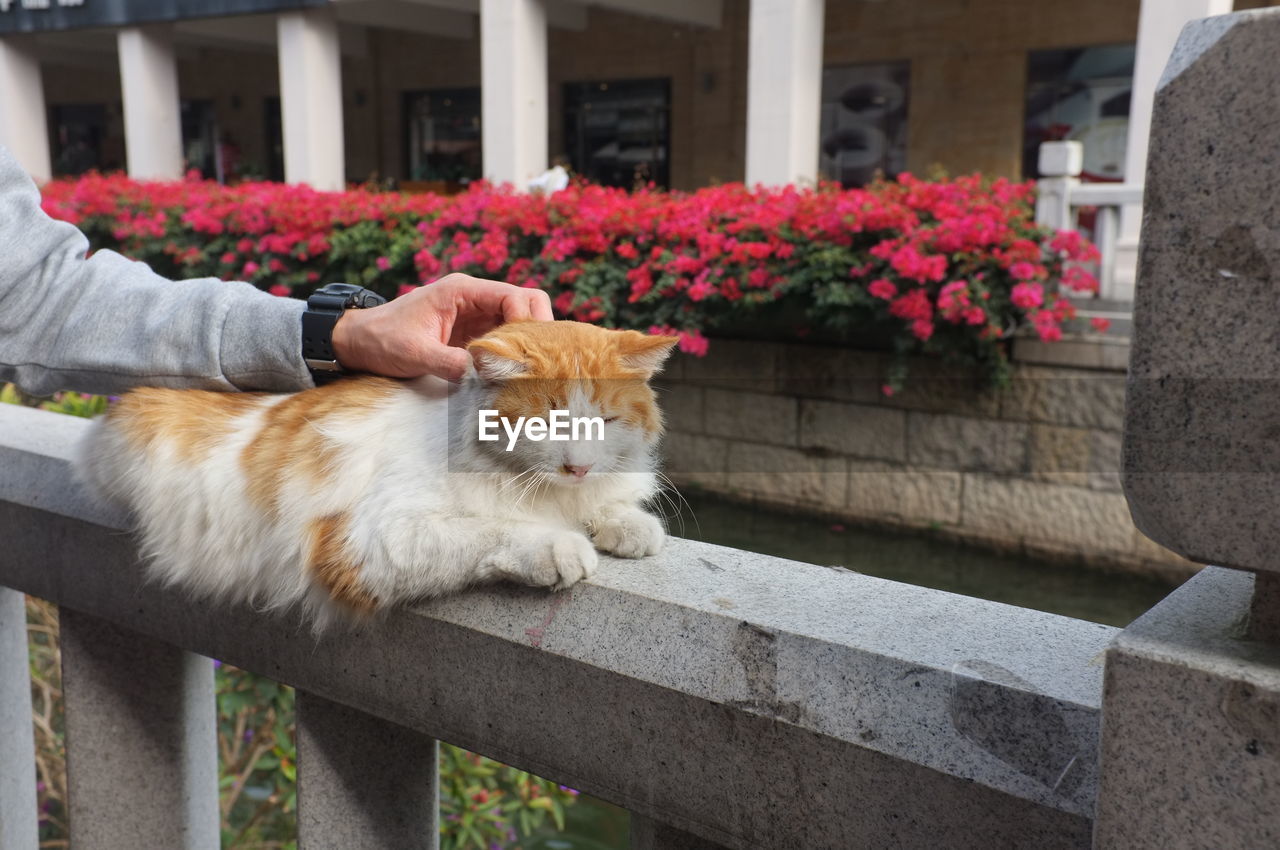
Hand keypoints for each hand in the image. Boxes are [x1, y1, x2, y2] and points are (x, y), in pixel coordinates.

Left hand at [330, 273, 552, 381]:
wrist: (358, 341)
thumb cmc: (381, 340)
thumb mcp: (413, 353)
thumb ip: (448, 362)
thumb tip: (483, 374)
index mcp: (461, 290)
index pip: (514, 296)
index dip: (527, 323)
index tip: (523, 354)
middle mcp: (474, 298)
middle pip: (528, 302)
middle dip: (537, 330)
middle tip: (536, 362)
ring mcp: (477, 314)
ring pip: (521, 320)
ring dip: (528, 343)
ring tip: (527, 371)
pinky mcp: (474, 333)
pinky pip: (507, 337)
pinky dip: (516, 352)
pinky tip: (513, 374)